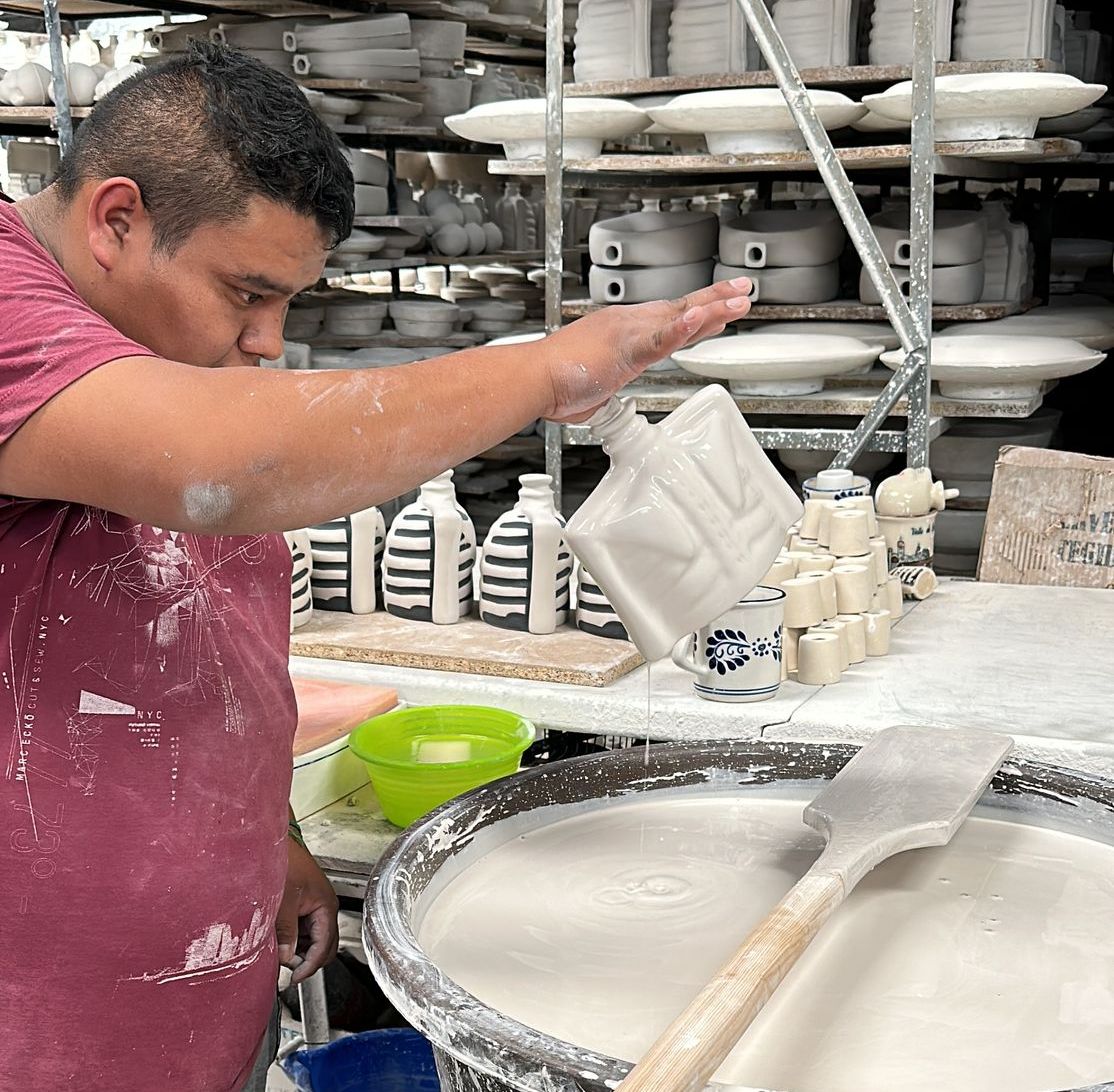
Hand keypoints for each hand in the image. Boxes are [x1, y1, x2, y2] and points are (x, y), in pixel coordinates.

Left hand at [276, 835, 338, 984]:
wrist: (278, 844)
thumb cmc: (286, 864)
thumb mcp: (284, 902)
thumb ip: (286, 932)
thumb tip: (285, 957)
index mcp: (326, 907)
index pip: (325, 946)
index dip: (310, 965)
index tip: (295, 978)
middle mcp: (325, 908)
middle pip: (325, 946)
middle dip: (309, 960)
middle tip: (289, 971)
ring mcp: (316, 907)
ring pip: (314, 939)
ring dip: (301, 950)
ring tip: (281, 954)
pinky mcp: (305, 905)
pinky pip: (305, 929)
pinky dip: (295, 939)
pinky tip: (281, 940)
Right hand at [539, 277, 752, 421]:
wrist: (533, 379)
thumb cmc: (552, 383)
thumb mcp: (591, 388)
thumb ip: (603, 394)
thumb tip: (601, 405)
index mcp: (620, 332)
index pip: (666, 320)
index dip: (695, 314)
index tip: (717, 307)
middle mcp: (626, 326)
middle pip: (680, 310)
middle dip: (714, 302)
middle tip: (743, 291)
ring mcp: (627, 335)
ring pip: (678, 318)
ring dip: (711, 310)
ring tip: (738, 301)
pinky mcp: (624, 350)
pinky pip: (659, 339)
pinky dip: (680, 328)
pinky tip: (699, 317)